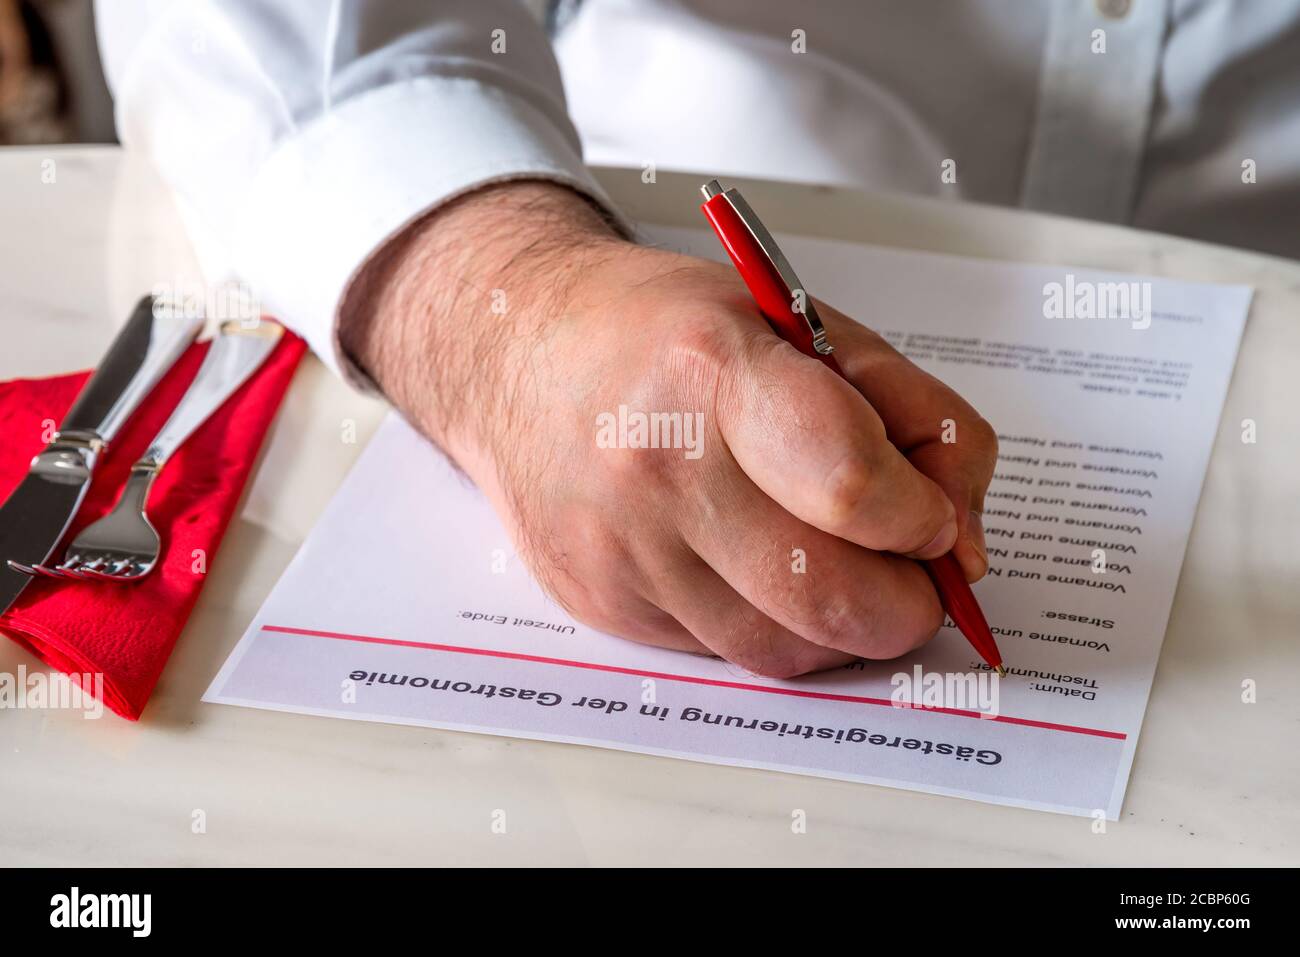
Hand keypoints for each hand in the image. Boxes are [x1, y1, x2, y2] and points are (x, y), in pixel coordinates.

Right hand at [340, 182, 996, 677]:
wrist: (520, 354)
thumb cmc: (663, 331)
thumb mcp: (803, 324)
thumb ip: (912, 418)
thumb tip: (961, 539)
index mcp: (718, 373)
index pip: (852, 486)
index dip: (923, 518)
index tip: (931, 517)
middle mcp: (659, 468)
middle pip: (829, 596)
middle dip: (906, 606)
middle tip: (912, 575)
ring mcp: (624, 548)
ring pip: (784, 648)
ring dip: (840, 626)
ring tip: (831, 561)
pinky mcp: (603, 603)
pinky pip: (725, 653)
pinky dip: (769, 626)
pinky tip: (753, 566)